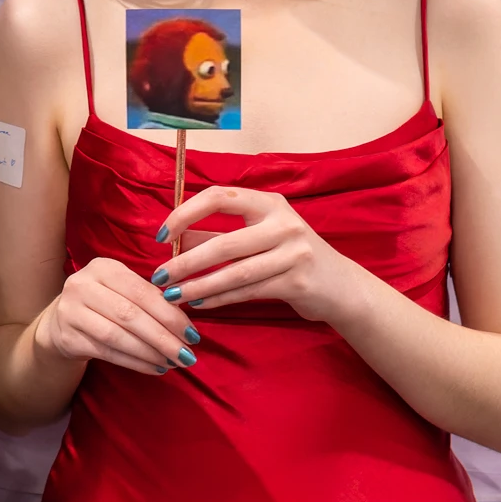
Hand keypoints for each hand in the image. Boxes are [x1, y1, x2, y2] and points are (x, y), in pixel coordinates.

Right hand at [34, 256, 199, 376]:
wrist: (60, 323)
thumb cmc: (103, 305)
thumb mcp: (121, 291)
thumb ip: (148, 299)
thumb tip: (186, 326)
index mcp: (103, 267)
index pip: (142, 292)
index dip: (170, 314)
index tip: (192, 334)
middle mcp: (82, 284)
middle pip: (130, 314)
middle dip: (163, 337)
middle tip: (186, 355)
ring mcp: (71, 311)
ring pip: (118, 336)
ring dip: (150, 353)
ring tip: (172, 363)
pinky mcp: (67, 337)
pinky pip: (107, 352)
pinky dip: (134, 362)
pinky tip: (153, 368)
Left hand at [154, 186, 364, 323]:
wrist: (341, 286)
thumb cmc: (290, 255)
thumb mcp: (259, 236)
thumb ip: (219, 234)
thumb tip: (175, 240)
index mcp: (268, 203)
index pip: (219, 197)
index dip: (185, 213)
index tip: (161, 235)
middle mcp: (283, 223)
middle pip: (225, 241)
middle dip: (186, 261)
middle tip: (159, 275)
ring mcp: (294, 252)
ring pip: (235, 271)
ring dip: (198, 285)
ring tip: (172, 295)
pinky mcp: (298, 282)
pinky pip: (248, 291)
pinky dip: (220, 299)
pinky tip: (199, 304)